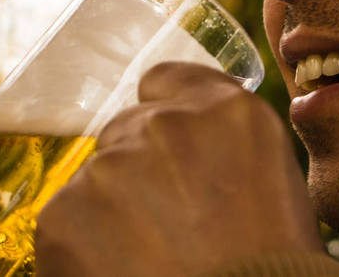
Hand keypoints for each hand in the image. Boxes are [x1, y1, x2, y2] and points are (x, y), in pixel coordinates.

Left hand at [36, 62, 323, 275]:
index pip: (167, 80)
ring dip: (114, 206)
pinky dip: (85, 244)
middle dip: (141, 166)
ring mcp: (112, 165)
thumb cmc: (272, 263)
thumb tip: (190, 141)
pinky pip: (68, 217)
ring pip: (99, 175)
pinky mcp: (65, 213)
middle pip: (129, 129)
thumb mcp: (274, 180)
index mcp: (228, 111)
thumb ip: (226, 141)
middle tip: (167, 218)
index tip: (168, 147)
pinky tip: (123, 268)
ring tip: (149, 253)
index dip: (166, 114)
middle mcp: (166, 124)